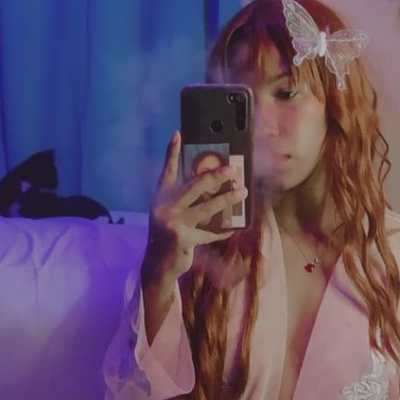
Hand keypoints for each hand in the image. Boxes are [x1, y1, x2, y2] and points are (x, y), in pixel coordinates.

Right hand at [142, 132, 246, 284]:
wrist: (157, 265)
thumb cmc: (168, 235)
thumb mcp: (171, 214)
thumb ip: (185, 201)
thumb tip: (213, 187)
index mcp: (160, 197)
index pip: (167, 170)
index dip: (171, 152)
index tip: (178, 134)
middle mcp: (164, 207)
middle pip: (193, 186)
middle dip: (215, 176)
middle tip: (233, 169)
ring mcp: (172, 223)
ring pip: (206, 208)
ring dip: (227, 200)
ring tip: (242, 192)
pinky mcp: (182, 239)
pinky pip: (209, 233)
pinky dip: (223, 231)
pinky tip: (234, 227)